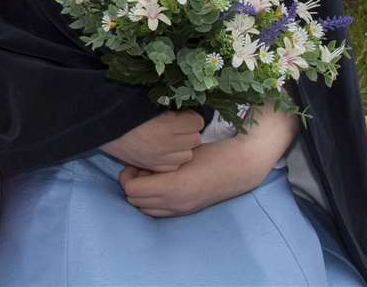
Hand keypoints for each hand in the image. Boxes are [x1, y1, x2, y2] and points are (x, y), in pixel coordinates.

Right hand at [100, 111, 203, 172]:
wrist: (103, 127)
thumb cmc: (124, 110)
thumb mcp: (146, 101)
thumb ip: (168, 103)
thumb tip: (185, 101)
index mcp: (166, 124)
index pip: (197, 122)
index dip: (190, 117)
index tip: (181, 115)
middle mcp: (167, 144)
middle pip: (195, 139)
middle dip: (188, 132)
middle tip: (176, 126)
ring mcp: (161, 158)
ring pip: (187, 154)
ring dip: (182, 147)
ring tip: (169, 139)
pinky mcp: (154, 167)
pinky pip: (174, 165)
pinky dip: (172, 159)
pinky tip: (163, 151)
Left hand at [118, 135, 271, 217]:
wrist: (239, 169)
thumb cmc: (211, 155)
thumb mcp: (181, 155)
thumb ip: (158, 162)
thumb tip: (137, 163)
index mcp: (173, 187)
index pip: (132, 190)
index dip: (127, 176)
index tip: (134, 163)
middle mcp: (176, 203)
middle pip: (135, 202)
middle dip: (132, 185)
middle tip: (140, 168)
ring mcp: (182, 210)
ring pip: (146, 210)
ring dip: (142, 195)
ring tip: (150, 176)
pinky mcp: (187, 211)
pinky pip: (159, 212)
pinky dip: (152, 201)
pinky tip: (161, 184)